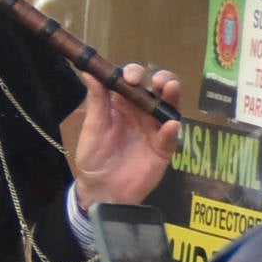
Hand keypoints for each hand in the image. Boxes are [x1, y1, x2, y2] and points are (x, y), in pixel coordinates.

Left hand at [70, 65, 183, 211]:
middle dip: (161, 79)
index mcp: (123, 104)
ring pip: (169, 108)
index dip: (134, 73)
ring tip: (170, 88)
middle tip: (157, 80)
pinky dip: (171, 131)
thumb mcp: (93, 127)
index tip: (129, 76)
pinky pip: (170, 138)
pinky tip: (170, 125)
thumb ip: (96, 101)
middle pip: (158, 90)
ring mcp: (155, 129)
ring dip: (172, 96)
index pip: (133, 81)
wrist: (101, 189)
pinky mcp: (163, 149)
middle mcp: (142, 112)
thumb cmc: (94, 156)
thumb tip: (89, 72)